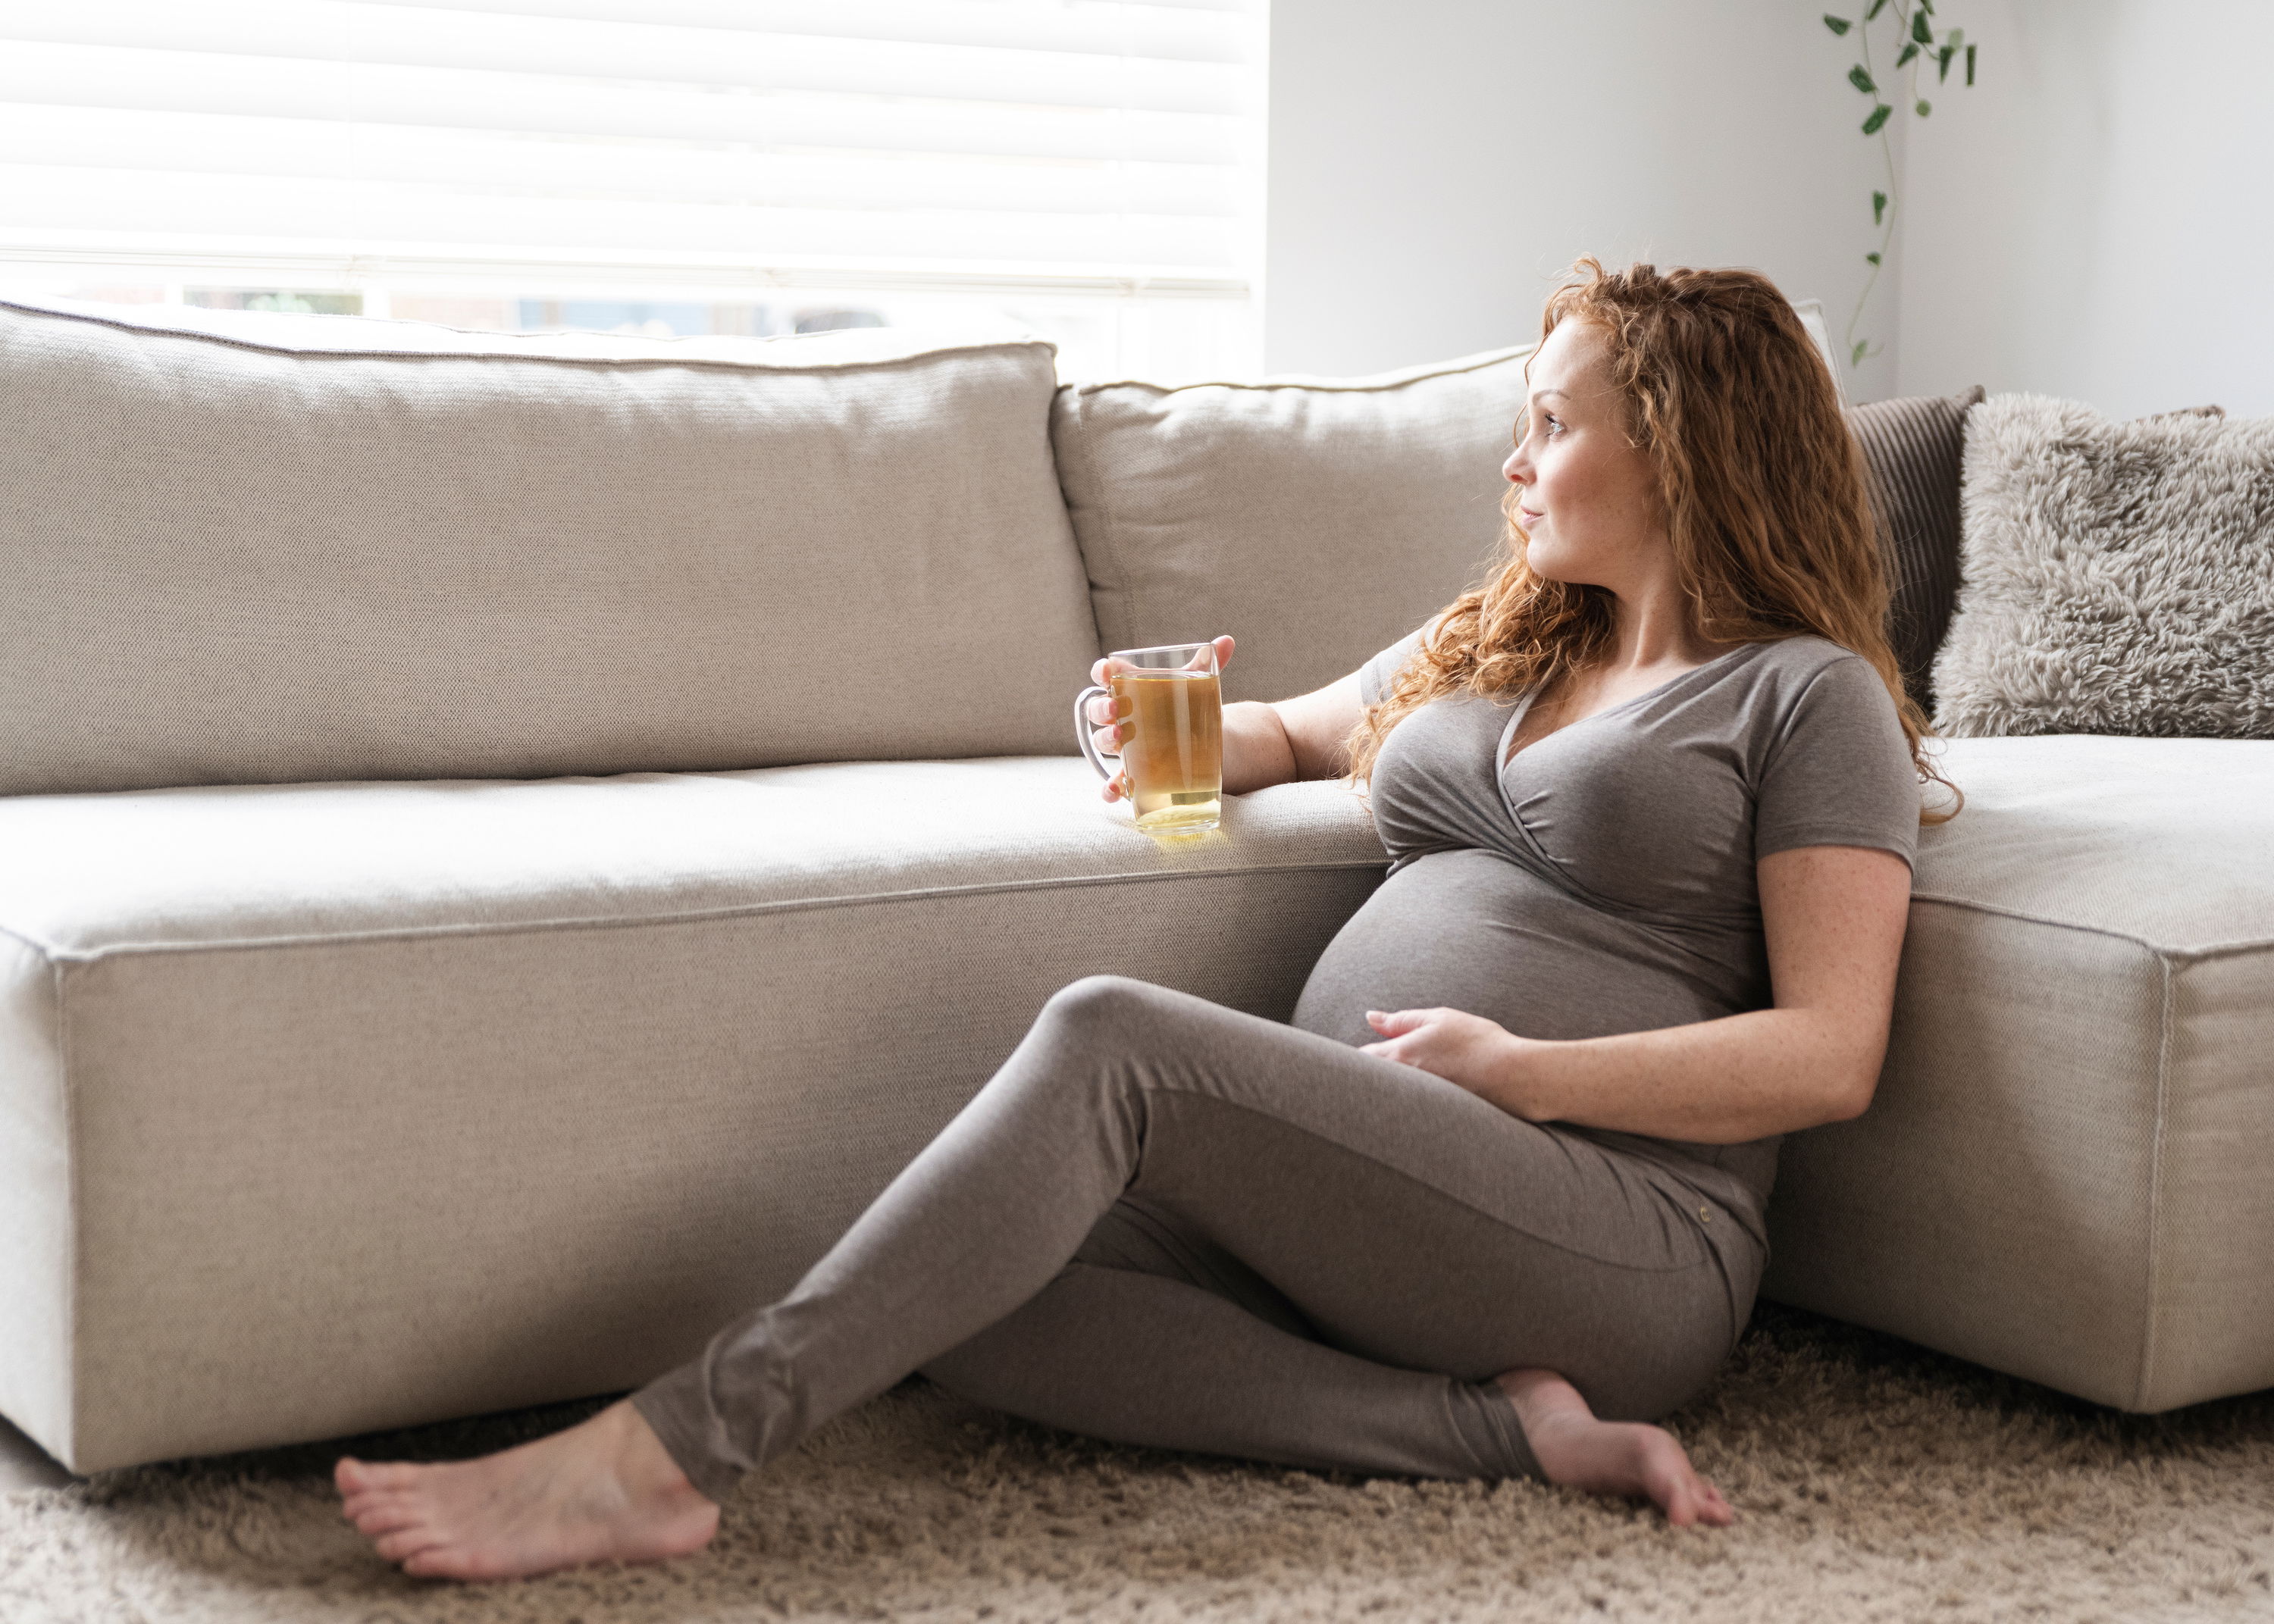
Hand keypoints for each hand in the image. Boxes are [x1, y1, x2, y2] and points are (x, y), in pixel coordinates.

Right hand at [1084, 634, 1235, 802]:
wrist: (1204, 742)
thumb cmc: (1187, 707)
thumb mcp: (1196, 686)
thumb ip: (1207, 665)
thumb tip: (1227, 641)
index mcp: (1130, 689)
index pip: (1105, 677)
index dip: (1100, 672)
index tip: (1106, 670)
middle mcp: (1121, 718)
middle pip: (1097, 710)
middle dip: (1100, 708)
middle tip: (1116, 707)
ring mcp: (1125, 747)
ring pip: (1102, 742)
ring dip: (1104, 739)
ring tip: (1118, 738)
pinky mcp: (1134, 773)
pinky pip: (1115, 783)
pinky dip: (1111, 789)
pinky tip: (1114, 792)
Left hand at [1361, 1007, 1544, 1116]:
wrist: (1513, 1076)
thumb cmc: (1478, 1043)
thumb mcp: (1438, 1019)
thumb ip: (1400, 1020)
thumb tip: (1370, 1017)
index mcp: (1399, 1055)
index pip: (1360, 1059)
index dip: (1359, 1057)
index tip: (1369, 1053)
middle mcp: (1402, 1084)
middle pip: (1369, 1083)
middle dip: (1372, 1076)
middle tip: (1388, 1069)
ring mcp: (1415, 1105)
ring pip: (1388, 1099)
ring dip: (1392, 1091)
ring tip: (1417, 1081)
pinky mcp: (1430, 1121)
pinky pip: (1408, 1112)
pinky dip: (1411, 1106)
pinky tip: (1429, 1099)